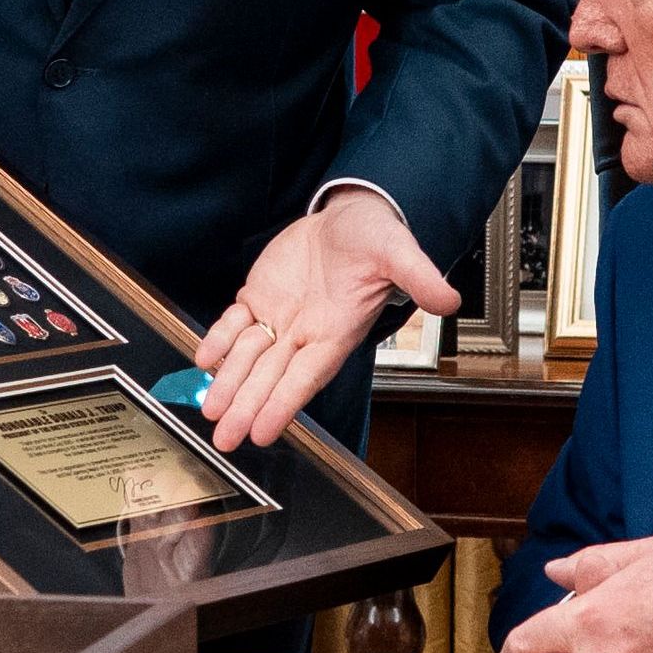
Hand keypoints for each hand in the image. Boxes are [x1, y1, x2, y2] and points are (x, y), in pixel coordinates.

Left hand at [193, 186, 455, 450]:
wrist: (350, 214)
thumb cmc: (376, 237)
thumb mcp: (399, 253)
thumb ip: (420, 278)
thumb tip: (449, 300)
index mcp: (336, 331)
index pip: (306, 376)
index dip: (283, 404)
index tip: (263, 431)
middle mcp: (305, 331)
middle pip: (271, 376)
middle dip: (247, 406)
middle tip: (225, 438)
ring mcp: (280, 316)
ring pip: (248, 356)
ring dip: (229, 382)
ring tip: (210, 412)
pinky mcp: (260, 295)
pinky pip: (234, 322)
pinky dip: (218, 339)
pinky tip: (203, 359)